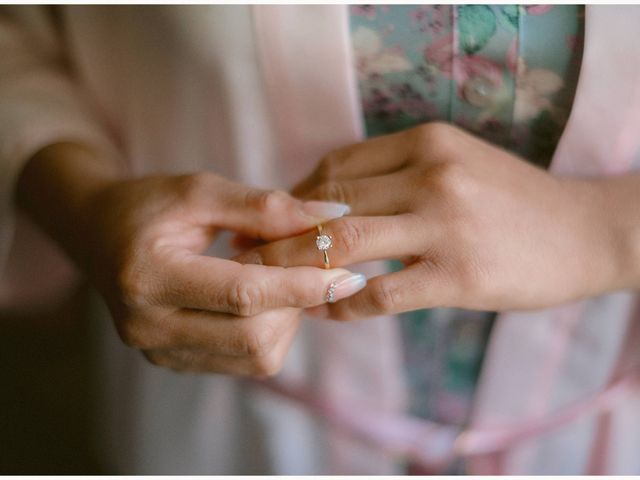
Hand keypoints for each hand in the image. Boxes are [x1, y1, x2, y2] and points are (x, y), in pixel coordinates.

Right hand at [17, 143, 363, 374]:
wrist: (97, 234)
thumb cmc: (148, 205)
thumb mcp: (200, 190)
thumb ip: (265, 205)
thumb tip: (332, 214)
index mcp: (148, 277)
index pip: (243, 294)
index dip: (301, 284)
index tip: (347, 273)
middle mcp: (148, 327)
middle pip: (254, 337)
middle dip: (296, 305)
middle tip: (309, 270)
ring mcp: (159, 353)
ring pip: (255, 356)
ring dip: (285, 319)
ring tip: (277, 280)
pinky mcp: (173, 363)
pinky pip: (242, 361)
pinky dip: (267, 331)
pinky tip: (261, 300)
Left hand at [237, 123, 629, 319]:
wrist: (583, 231)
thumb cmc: (509, 200)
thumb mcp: (453, 163)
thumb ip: (393, 174)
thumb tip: (322, 202)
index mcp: (425, 142)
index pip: (334, 168)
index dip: (292, 198)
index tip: (270, 222)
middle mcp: (431, 175)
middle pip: (329, 203)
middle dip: (280, 233)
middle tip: (250, 255)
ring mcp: (445, 226)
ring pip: (345, 245)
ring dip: (299, 268)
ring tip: (274, 286)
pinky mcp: (459, 277)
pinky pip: (381, 293)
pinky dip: (344, 304)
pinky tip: (328, 309)